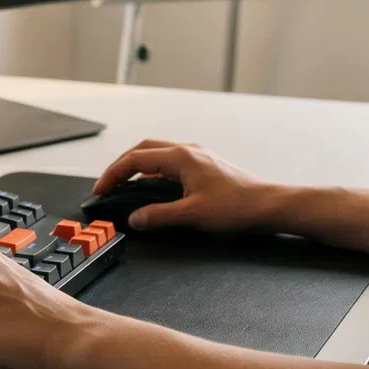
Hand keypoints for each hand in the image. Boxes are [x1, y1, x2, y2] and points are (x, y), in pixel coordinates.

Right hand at [92, 140, 278, 232]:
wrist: (267, 204)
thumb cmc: (236, 206)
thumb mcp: (193, 214)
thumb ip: (159, 216)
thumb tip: (135, 219)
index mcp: (181, 157)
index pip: (135, 160)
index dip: (113, 174)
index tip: (101, 189)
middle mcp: (187, 150)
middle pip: (143, 150)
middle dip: (121, 166)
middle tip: (108, 184)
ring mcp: (197, 155)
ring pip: (157, 154)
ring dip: (138, 167)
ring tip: (126, 186)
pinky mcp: (203, 164)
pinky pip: (170, 162)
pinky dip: (154, 172)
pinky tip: (154, 190)